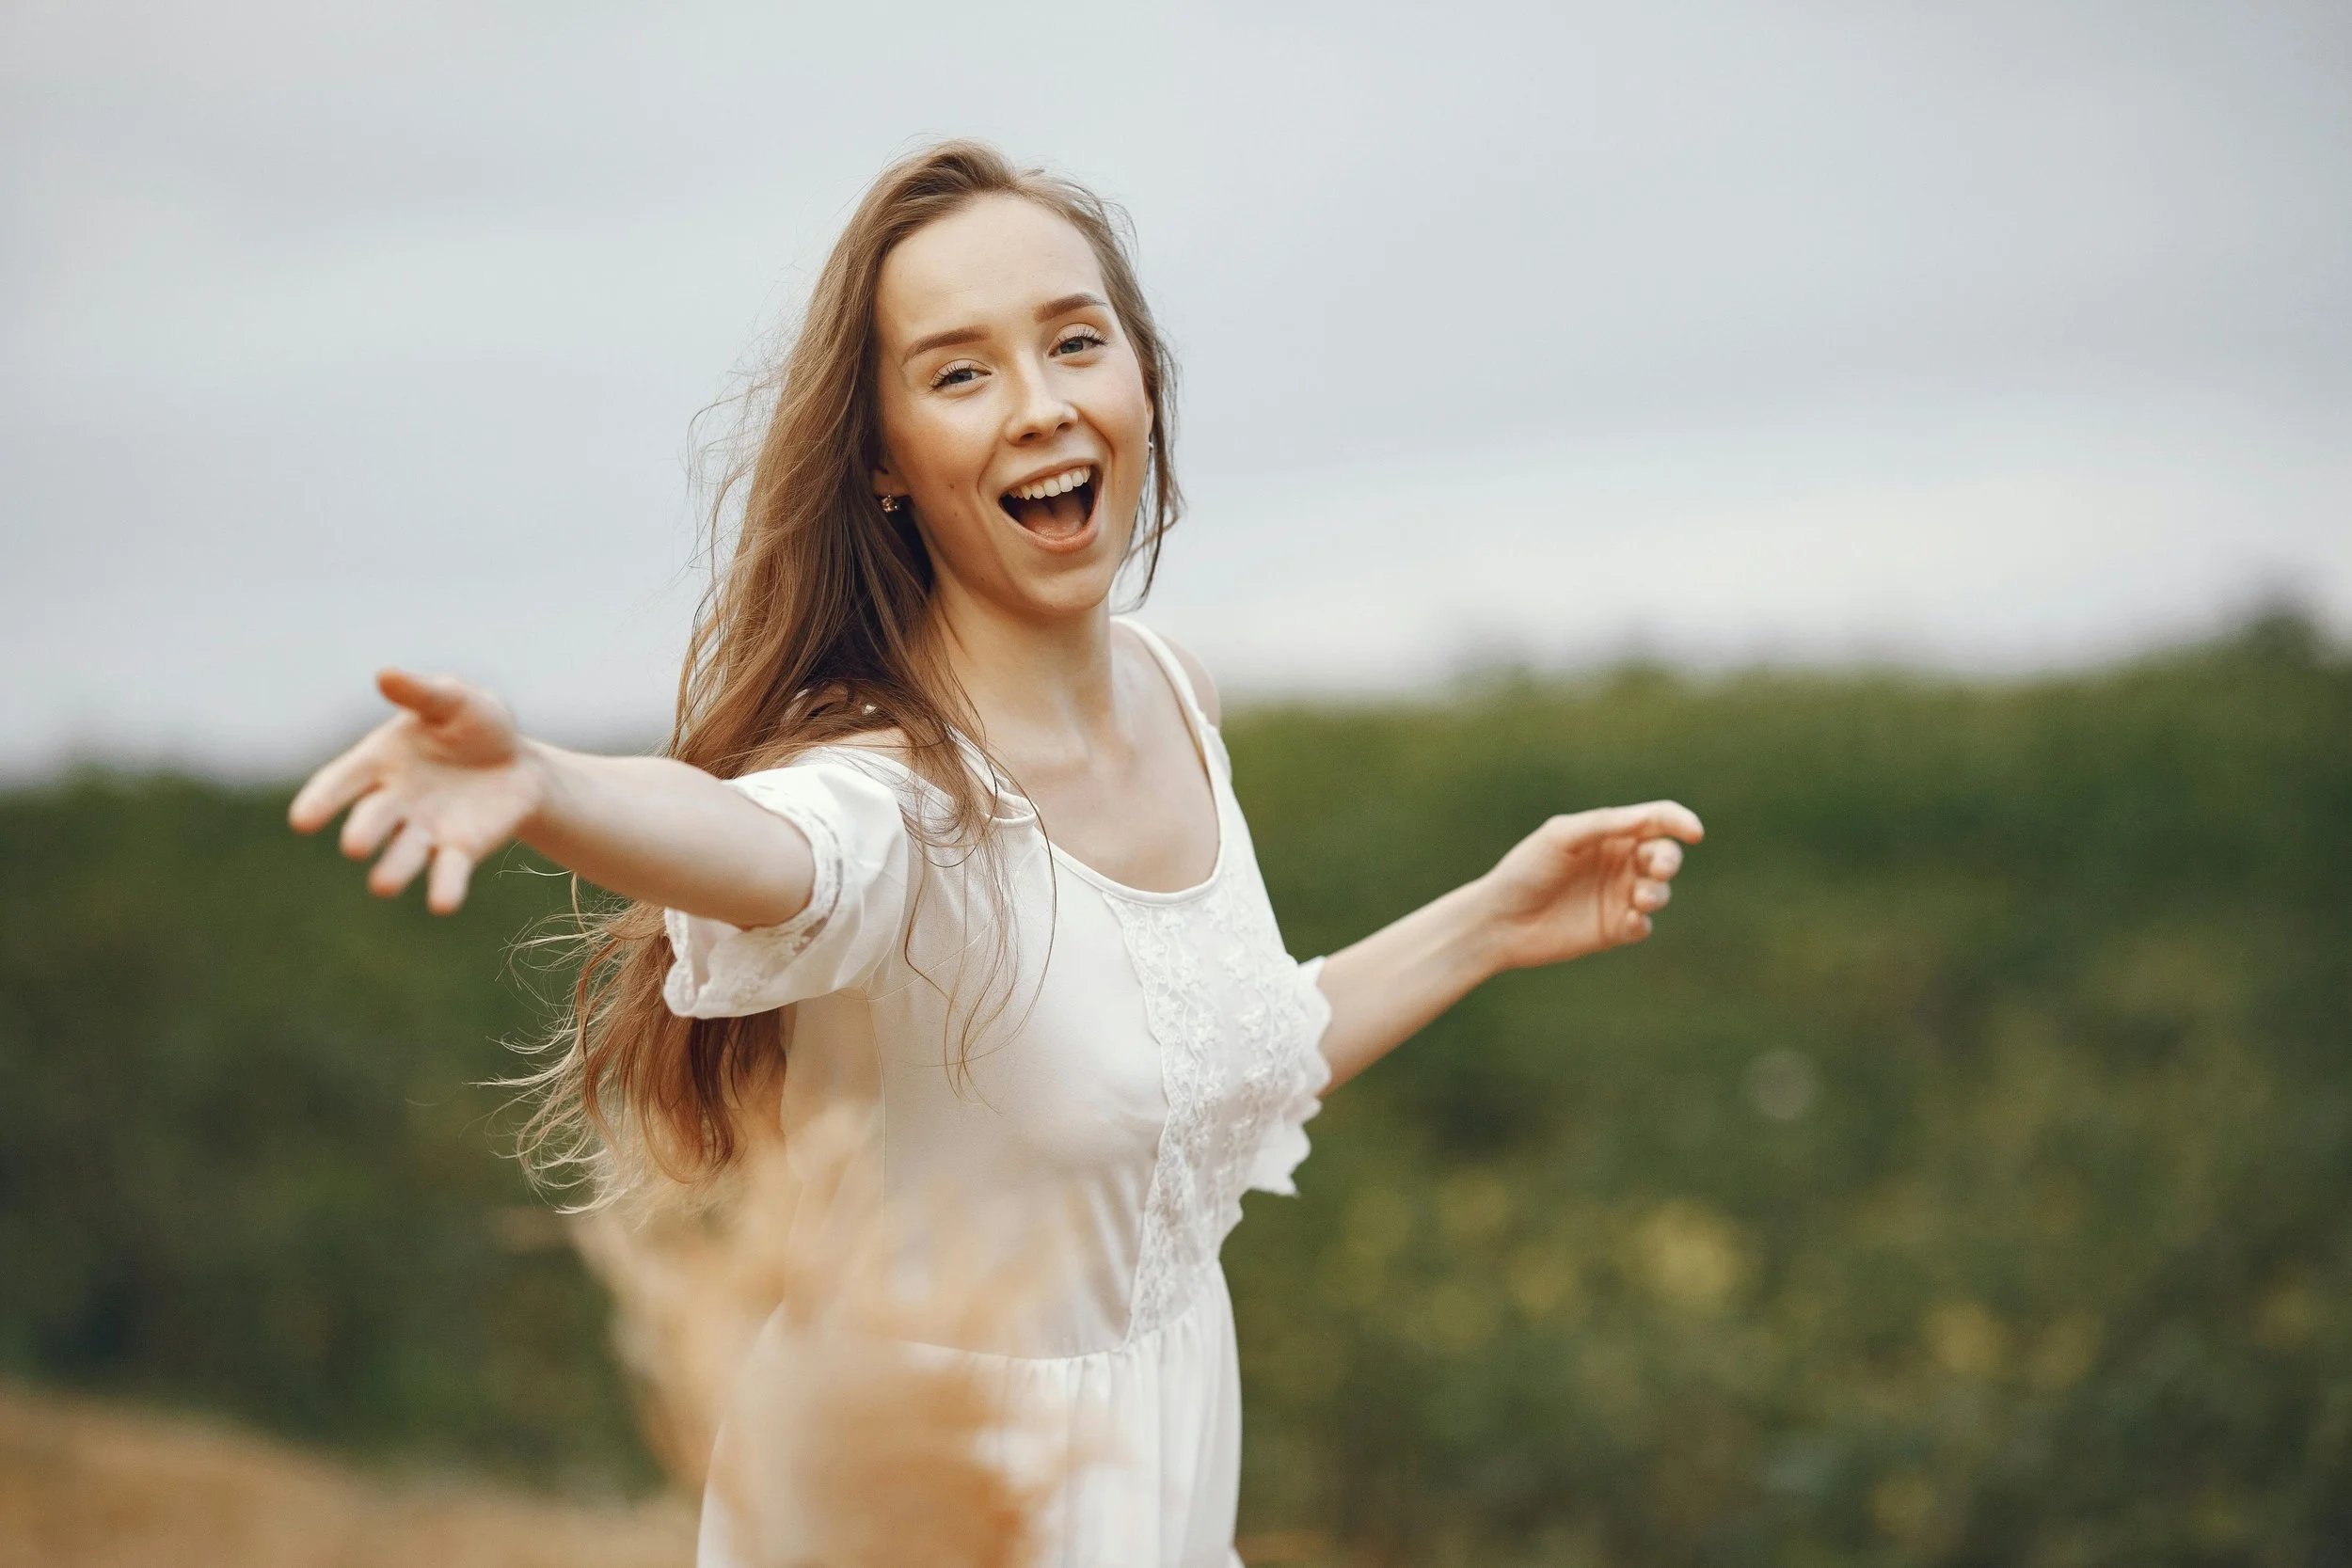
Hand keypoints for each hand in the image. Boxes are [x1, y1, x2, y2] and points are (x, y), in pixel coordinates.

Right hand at [288, 670, 543, 914]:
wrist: (519, 763)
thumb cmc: (475, 726)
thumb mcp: (455, 701)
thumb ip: (423, 693)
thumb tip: (384, 675)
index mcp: (379, 761)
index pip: (341, 781)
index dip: (321, 800)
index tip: (302, 821)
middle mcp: (394, 801)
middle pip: (372, 818)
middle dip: (364, 831)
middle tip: (356, 846)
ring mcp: (424, 830)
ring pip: (403, 853)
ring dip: (394, 869)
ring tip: (383, 886)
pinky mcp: (459, 850)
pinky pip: (448, 872)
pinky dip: (444, 888)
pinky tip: (442, 905)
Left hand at [1476, 801, 1704, 970]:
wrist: (1499, 920)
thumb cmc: (1525, 870)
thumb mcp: (1560, 838)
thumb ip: (1603, 825)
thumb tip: (1646, 817)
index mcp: (1608, 833)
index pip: (1656, 820)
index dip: (1679, 822)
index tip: (1694, 832)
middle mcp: (1619, 862)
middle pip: (1664, 854)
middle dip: (1668, 860)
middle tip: (1656, 869)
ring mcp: (1618, 896)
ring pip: (1660, 891)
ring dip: (1658, 893)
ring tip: (1640, 899)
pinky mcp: (1614, 929)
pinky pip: (1643, 925)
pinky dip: (1642, 922)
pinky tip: (1629, 922)